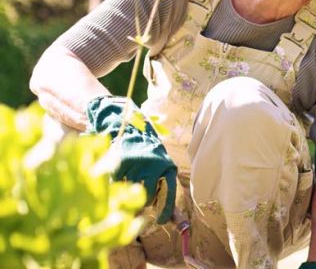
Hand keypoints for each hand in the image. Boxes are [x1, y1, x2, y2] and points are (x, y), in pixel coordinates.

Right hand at [86, 96, 176, 223]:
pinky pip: (116, 182)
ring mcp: (138, 164)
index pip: (169, 196)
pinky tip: (119, 169)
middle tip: (137, 193)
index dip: (165, 211)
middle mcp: (156, 166)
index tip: (159, 221)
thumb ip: (161, 187)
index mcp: (168, 168)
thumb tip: (168, 217)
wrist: (129, 124)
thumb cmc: (147, 152)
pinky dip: (115, 180)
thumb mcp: (159, 166)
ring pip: (129, 191)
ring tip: (129, 175)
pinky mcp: (121, 161)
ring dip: (126, 189)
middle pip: (146, 197)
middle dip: (142, 200)